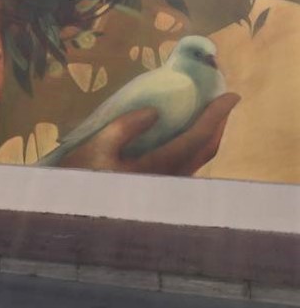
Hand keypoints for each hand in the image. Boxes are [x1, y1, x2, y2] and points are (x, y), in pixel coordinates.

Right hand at [58, 93, 240, 175]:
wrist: (77, 211)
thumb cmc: (82, 178)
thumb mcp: (96, 147)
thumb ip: (124, 127)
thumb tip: (153, 112)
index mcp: (157, 167)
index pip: (197, 138)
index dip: (215, 115)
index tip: (230, 95)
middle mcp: (171, 179)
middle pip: (205, 150)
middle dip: (218, 123)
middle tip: (224, 99)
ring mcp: (168, 187)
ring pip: (200, 159)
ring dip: (210, 134)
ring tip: (209, 113)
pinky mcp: (162, 190)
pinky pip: (190, 163)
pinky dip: (198, 145)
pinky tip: (188, 135)